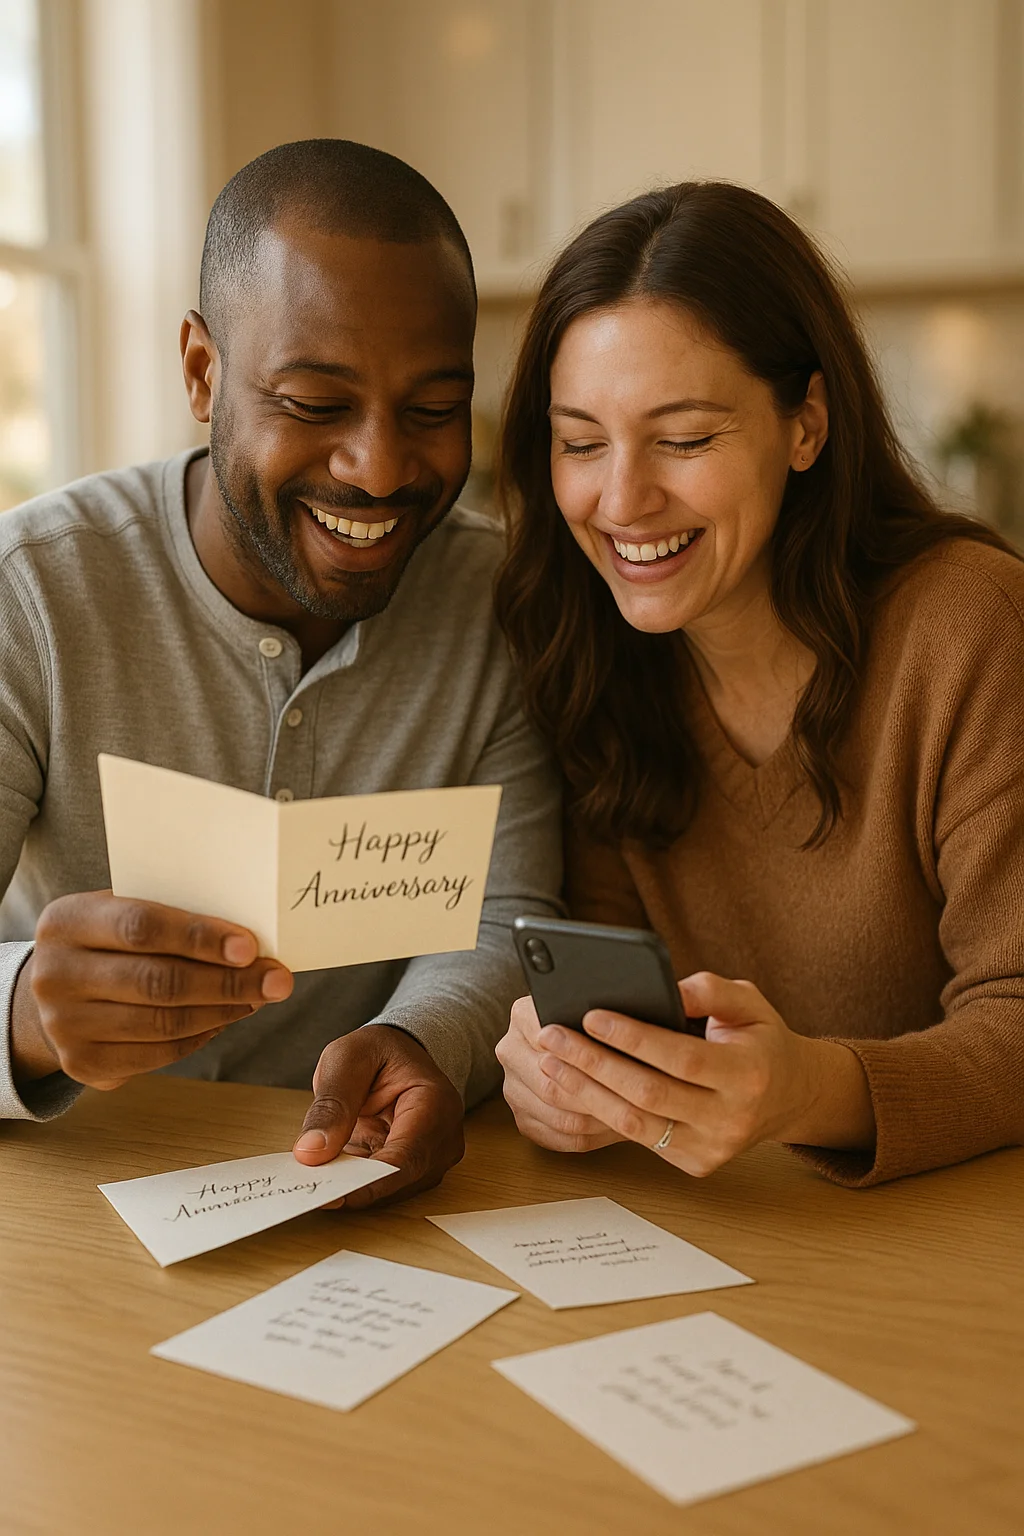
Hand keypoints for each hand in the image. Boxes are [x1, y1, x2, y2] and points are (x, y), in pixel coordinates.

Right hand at [12, 891, 292, 1090]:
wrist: (55, 988)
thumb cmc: (108, 940)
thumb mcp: (121, 911)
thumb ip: (172, 917)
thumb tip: (250, 941)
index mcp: (67, 922)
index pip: (142, 926)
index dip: (201, 938)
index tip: (251, 947)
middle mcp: (54, 975)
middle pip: (157, 982)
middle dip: (228, 982)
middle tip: (277, 980)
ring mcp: (63, 1025)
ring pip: (162, 1024)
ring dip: (222, 1011)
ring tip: (257, 997)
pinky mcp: (81, 1064)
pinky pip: (158, 1055)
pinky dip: (200, 1036)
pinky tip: (224, 1018)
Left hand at [292, 1024, 464, 1208]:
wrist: (397, 1053)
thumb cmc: (378, 1051)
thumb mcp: (347, 1060)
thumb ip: (332, 1104)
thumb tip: (311, 1152)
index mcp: (435, 1103)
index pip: (407, 1156)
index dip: (370, 1182)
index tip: (331, 1194)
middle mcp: (443, 1137)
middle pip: (400, 1180)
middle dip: (354, 1187)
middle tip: (310, 1186)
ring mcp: (431, 1157)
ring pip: (390, 1190)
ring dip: (352, 1187)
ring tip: (316, 1175)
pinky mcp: (413, 1169)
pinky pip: (382, 1186)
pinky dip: (353, 1183)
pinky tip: (330, 1171)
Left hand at [501, 973, 874, 1174]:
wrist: (791, 1096)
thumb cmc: (761, 1040)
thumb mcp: (749, 1003)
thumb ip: (709, 990)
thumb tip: (663, 987)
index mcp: (748, 1073)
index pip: (681, 1057)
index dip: (633, 1038)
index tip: (591, 1015)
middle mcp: (731, 1119)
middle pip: (648, 1094)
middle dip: (593, 1063)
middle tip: (551, 1036)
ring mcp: (712, 1148)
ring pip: (636, 1124)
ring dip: (585, 1092)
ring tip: (550, 1063)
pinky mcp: (695, 1164)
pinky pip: (639, 1138)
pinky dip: (601, 1112)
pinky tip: (573, 1086)